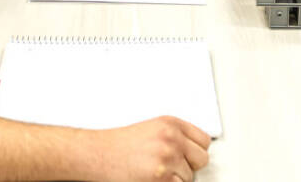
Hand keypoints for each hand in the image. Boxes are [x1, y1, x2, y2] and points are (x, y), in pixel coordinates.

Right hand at [94, 116, 210, 181]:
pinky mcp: (161, 179)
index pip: (203, 140)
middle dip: (188, 165)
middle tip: (170, 166)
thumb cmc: (118, 144)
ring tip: (154, 172)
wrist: (97, 154)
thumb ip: (174, 136)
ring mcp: (167, 159)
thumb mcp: (150, 129)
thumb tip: (193, 151)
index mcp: (170, 123)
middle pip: (201, 159)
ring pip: (189, 178)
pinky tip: (152, 179)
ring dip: (175, 179)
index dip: (195, 151)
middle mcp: (171, 139)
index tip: (188, 155)